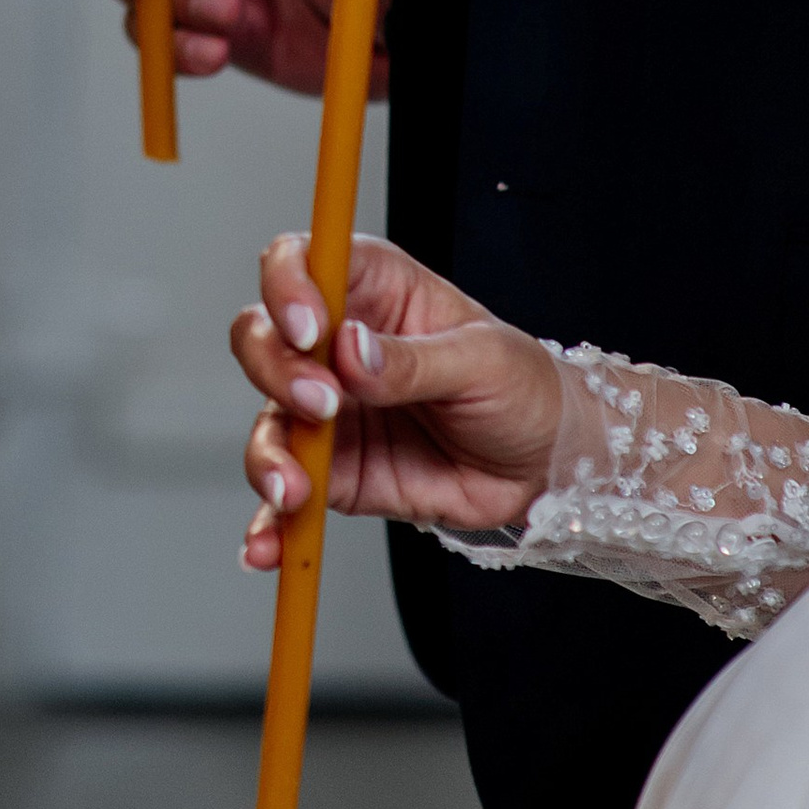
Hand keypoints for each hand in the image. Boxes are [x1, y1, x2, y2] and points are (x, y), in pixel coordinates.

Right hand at [232, 232, 561, 570]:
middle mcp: (335, 345)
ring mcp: (327, 411)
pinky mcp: (333, 471)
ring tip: (295, 489)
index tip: (310, 327)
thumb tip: (349, 350)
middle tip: (322, 404)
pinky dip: (270, 524)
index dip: (288, 284)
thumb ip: (412, 360)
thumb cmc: (522, 387)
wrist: (545, 465)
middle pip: (262, 337)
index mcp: (372, 290)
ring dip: (268, 454)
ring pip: (267, 419)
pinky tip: (268, 546)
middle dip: (275, 370)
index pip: (302, 261)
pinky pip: (288, 493)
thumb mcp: (483, 360)